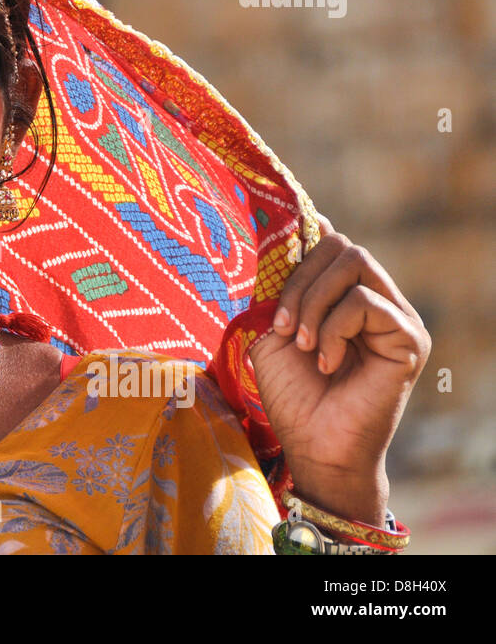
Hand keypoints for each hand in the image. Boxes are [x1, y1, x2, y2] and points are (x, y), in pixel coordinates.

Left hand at [248, 213, 430, 527]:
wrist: (314, 446)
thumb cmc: (292, 393)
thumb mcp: (274, 329)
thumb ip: (282, 287)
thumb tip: (289, 236)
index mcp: (345, 296)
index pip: (331, 244)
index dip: (302, 242)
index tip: (273, 262)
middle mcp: (377, 300)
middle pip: (341, 246)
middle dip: (300, 280)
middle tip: (284, 326)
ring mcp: (397, 317)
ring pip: (354, 263)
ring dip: (314, 303)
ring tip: (303, 345)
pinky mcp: (409, 338)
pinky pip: (366, 302)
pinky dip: (334, 329)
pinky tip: (327, 362)